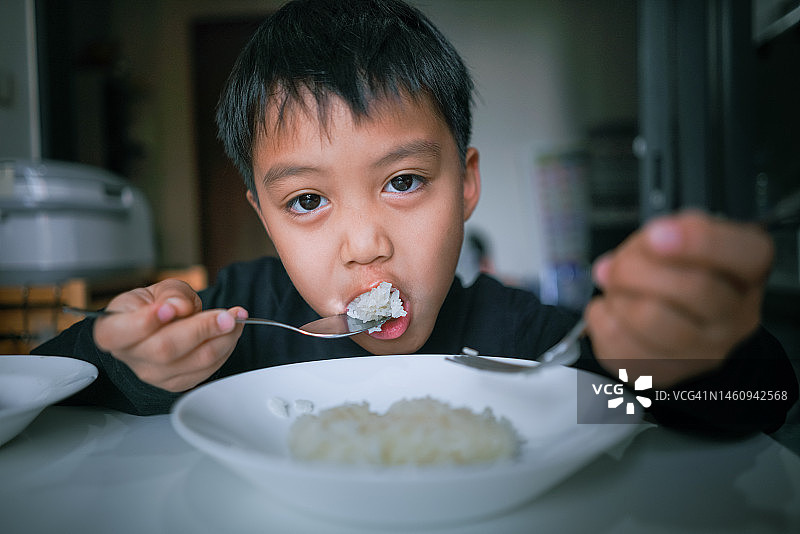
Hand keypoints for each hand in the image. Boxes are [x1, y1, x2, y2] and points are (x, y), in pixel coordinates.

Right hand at [93, 279, 247, 391]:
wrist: (159, 325)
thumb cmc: (153, 305)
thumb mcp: (157, 289)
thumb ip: (170, 293)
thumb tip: (180, 306)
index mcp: (113, 331)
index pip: (121, 333)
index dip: (146, 322)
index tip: (170, 307)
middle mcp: (131, 358)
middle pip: (166, 350)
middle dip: (202, 329)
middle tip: (227, 315)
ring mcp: (155, 375)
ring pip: (194, 362)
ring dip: (223, 339)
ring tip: (237, 318)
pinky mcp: (178, 383)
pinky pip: (207, 370)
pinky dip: (225, 349)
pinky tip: (231, 332)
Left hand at [585, 211, 773, 386]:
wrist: (681, 325)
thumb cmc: (683, 272)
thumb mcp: (682, 237)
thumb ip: (659, 237)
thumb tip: (615, 265)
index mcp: (748, 270)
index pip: (744, 253)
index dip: (699, 241)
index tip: (657, 234)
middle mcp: (736, 316)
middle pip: (693, 288)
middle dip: (637, 268)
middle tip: (619, 265)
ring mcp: (704, 352)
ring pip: (650, 318)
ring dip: (618, 296)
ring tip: (615, 289)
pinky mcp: (666, 373)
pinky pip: (620, 344)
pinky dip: (601, 319)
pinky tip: (611, 311)